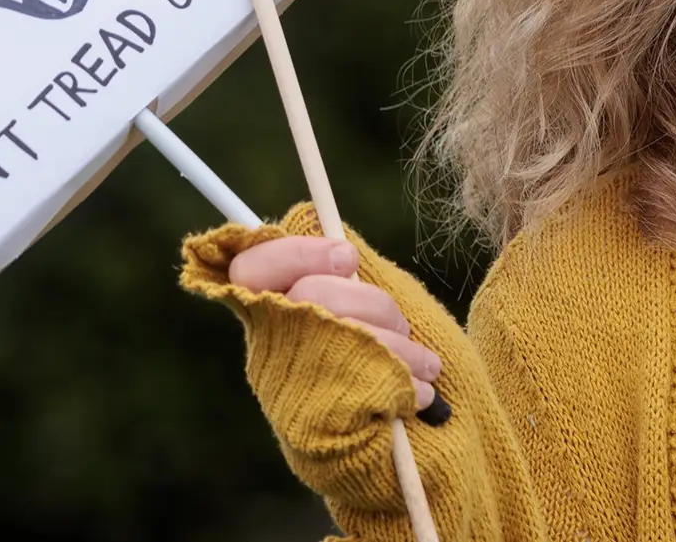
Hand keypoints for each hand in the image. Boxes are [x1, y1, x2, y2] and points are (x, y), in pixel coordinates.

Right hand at [227, 235, 443, 410]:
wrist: (393, 442)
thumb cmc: (378, 358)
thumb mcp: (358, 303)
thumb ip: (340, 274)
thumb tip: (334, 234)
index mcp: (272, 309)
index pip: (249, 268)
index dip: (295, 253)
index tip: (349, 256)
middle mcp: (269, 346)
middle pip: (310, 294)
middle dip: (371, 301)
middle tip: (402, 324)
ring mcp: (285, 385)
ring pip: (340, 337)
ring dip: (398, 346)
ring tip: (427, 364)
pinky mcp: (313, 424)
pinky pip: (360, 387)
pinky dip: (402, 384)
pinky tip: (420, 392)